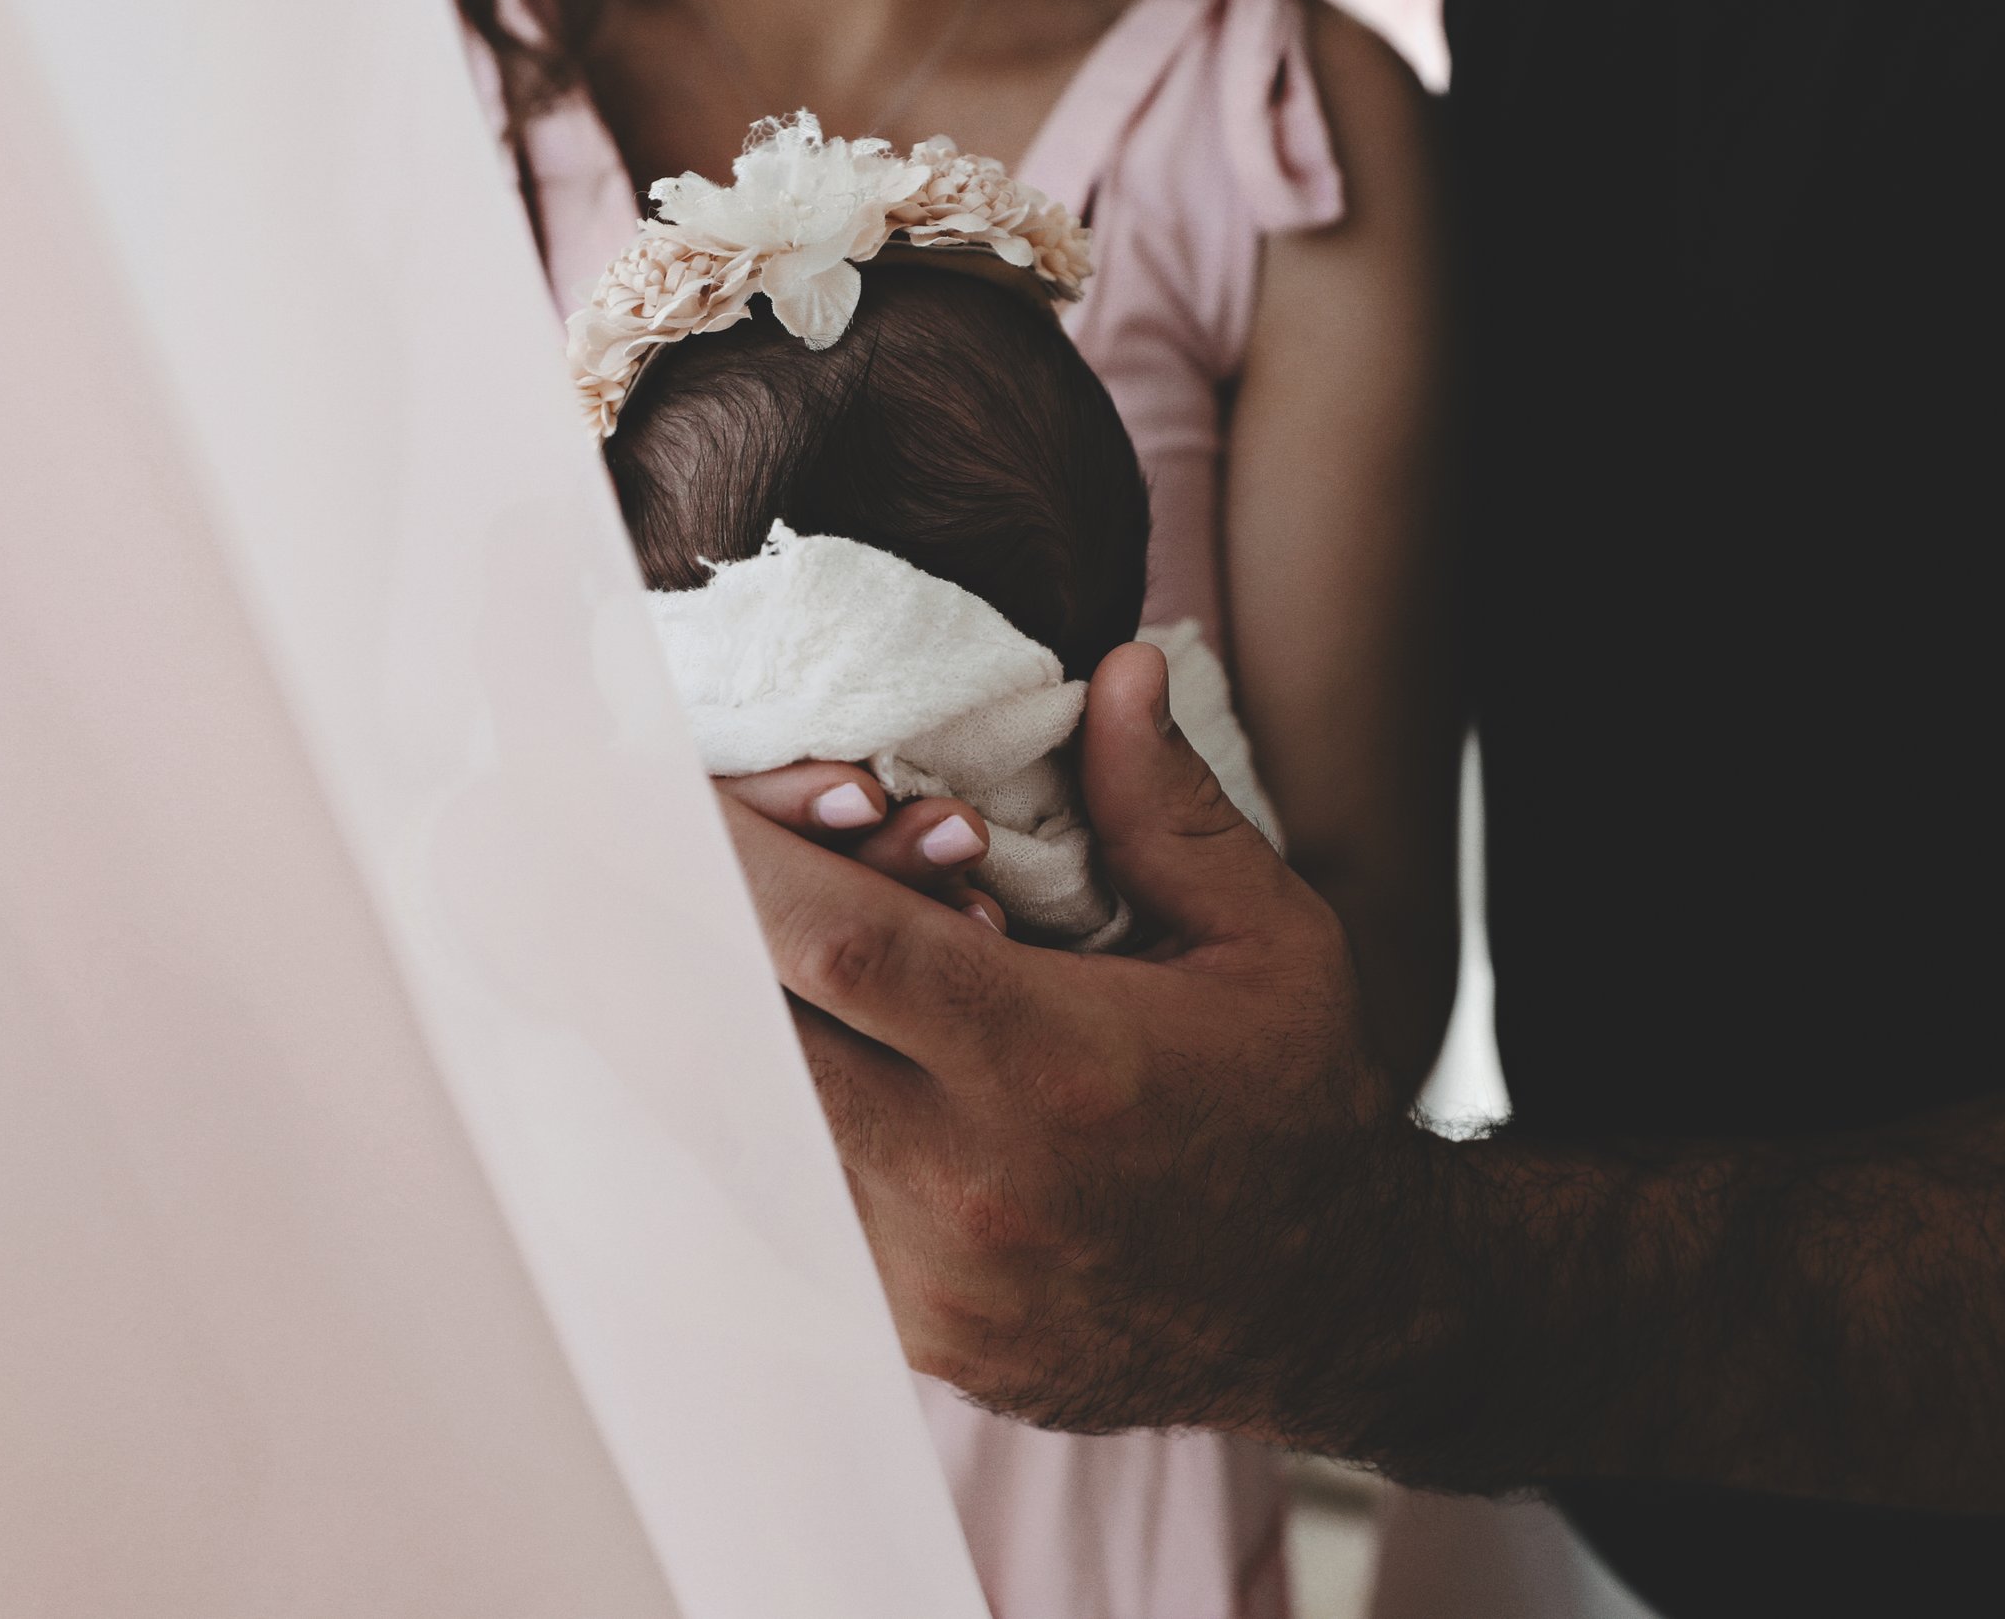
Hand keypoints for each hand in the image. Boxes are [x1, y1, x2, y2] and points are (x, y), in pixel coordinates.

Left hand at [717, 644, 1431, 1440]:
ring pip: (745, 1128)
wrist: (1330, 1311)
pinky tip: (779, 1058)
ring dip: (724, 1027)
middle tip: (673, 854)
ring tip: (725, 950)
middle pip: (750, 1032)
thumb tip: (1118, 670)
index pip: (835, 941)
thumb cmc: (1297, 1106)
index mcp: (1054, 1063)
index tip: (684, 785)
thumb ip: (1168, 809)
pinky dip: (764, 1120)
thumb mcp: (1272, 941)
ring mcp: (926, 1277)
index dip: (736, 852)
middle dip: (700, 930)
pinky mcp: (910, 1334)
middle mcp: (968, 1181)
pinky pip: (784, 1210)